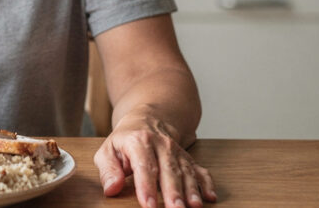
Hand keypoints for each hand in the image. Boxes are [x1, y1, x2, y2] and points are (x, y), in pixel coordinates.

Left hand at [93, 115, 216, 207]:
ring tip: (193, 207)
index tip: (149, 205)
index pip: (144, 166)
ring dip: (191, 191)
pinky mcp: (188, 158)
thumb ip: (108, 170)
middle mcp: (161, 145)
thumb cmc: (126, 139)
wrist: (148, 119)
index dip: (147, 187)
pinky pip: (200, 170)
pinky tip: (210, 197)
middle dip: (173, 192)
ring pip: (186, 172)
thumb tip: (111, 188)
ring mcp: (177, 152)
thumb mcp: (108, 150)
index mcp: (138, 141)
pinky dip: (207, 183)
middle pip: (169, 171)